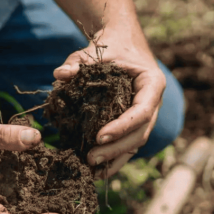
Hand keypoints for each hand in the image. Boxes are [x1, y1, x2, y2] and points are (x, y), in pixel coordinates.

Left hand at [54, 28, 165, 178]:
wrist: (122, 42)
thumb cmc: (111, 46)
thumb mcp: (94, 50)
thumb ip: (77, 62)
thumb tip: (59, 74)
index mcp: (152, 83)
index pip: (142, 111)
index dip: (122, 127)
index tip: (99, 137)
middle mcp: (153, 102)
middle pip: (140, 133)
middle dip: (116, 149)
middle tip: (90, 159)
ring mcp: (147, 115)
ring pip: (136, 143)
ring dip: (115, 158)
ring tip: (91, 169)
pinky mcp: (135, 123)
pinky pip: (128, 144)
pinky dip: (115, 158)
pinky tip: (97, 171)